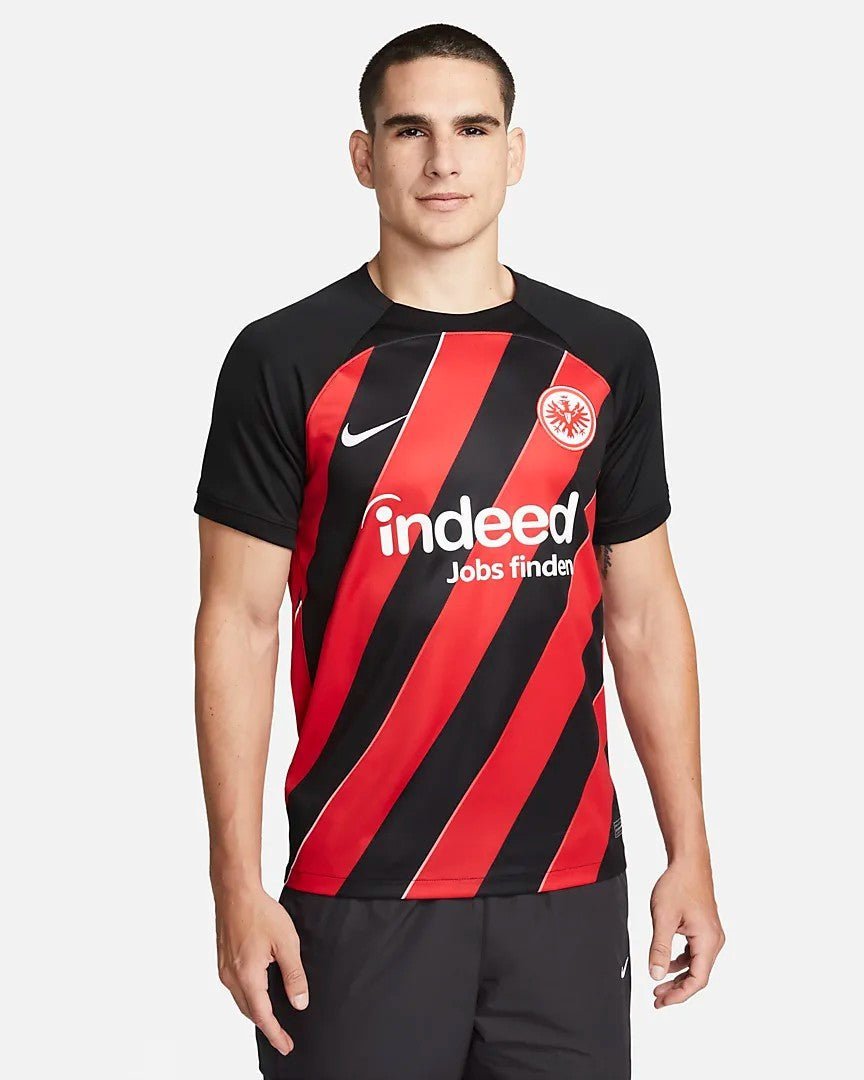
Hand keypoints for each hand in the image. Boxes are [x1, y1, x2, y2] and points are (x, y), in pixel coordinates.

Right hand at [214, 884, 308, 1054]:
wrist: (235, 892)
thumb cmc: (260, 912)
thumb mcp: (286, 942)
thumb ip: (294, 974)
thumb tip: (300, 1002)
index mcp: (247, 976)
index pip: (263, 1015)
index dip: (275, 1034)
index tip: (286, 1046)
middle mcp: (231, 977)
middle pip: (250, 1012)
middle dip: (267, 1026)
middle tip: (284, 1037)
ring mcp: (224, 969)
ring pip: (242, 1001)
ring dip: (257, 1012)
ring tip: (274, 1019)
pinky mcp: (223, 961)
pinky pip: (236, 989)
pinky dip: (249, 997)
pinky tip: (260, 993)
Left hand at [648, 859, 724, 1007]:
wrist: (688, 862)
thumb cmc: (678, 884)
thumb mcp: (663, 918)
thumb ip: (660, 949)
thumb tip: (656, 975)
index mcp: (708, 941)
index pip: (697, 980)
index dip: (679, 995)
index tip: (662, 1001)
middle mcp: (714, 940)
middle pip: (698, 975)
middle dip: (677, 989)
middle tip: (657, 998)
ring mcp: (711, 935)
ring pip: (696, 965)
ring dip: (678, 976)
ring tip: (659, 985)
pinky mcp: (705, 929)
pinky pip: (695, 953)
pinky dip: (681, 962)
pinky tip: (667, 964)